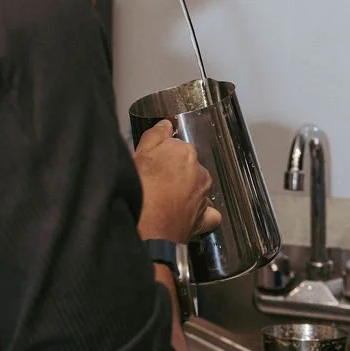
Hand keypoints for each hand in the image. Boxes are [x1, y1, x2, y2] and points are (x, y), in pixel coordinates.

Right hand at [133, 119, 220, 244]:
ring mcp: (204, 196)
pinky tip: (190, 216)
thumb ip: (155, 135)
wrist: (147, 225)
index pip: (177, 149)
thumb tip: (166, 125)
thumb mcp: (140, 153)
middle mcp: (200, 171)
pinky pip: (210, 215)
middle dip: (176, 174)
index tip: (153, 166)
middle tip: (156, 184)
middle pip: (189, 168)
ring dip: (188, 192)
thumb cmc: (141, 188)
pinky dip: (203, 215)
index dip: (163, 157)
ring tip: (166, 202)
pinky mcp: (205, 219)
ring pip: (198, 189)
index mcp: (186, 152)